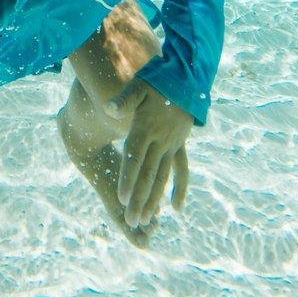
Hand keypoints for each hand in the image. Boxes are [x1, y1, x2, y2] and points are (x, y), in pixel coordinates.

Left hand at [107, 79, 192, 227]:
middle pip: (147, 174)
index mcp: (146, 127)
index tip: (122, 200)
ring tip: (146, 220)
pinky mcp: (181, 143)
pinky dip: (180, 189)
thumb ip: (124, 99)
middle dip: (139, 199)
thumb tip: (109, 108)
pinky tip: (176, 208)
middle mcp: (160, 139)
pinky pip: (182, 170)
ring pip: (163, 177)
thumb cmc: (159, 77)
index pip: (135, 158)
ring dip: (154, 199)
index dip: (128, 179)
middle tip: (132, 221)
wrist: (188, 75)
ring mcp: (172, 144)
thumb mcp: (140, 84)